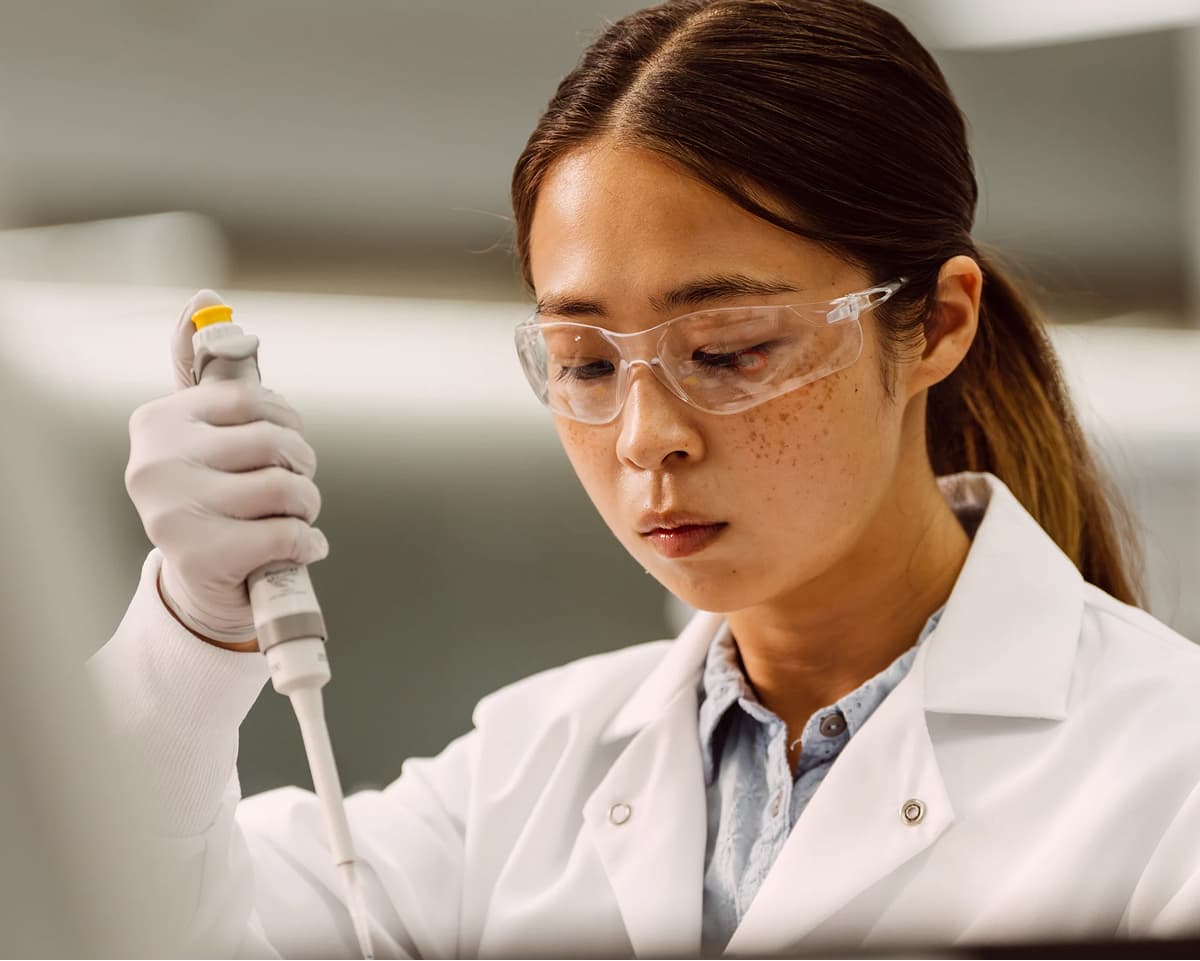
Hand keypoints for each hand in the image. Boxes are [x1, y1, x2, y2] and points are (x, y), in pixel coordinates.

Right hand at [125, 289, 327, 647]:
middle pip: (273, 441)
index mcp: (158, 422)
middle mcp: (155, 462)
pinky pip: (287, 533)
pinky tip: (302, 547)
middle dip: (302, 465)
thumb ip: (209, 371)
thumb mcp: (208, 434)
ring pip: (285, 487)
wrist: (200, 584)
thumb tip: (205, 295)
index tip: (285, 443)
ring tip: (296, 517)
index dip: (287, 422)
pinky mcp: (199, 555)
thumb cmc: (214, 499)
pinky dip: (309, 542)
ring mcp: (172, 510)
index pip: (252, 399)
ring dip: (307, 506)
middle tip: (296, 485)